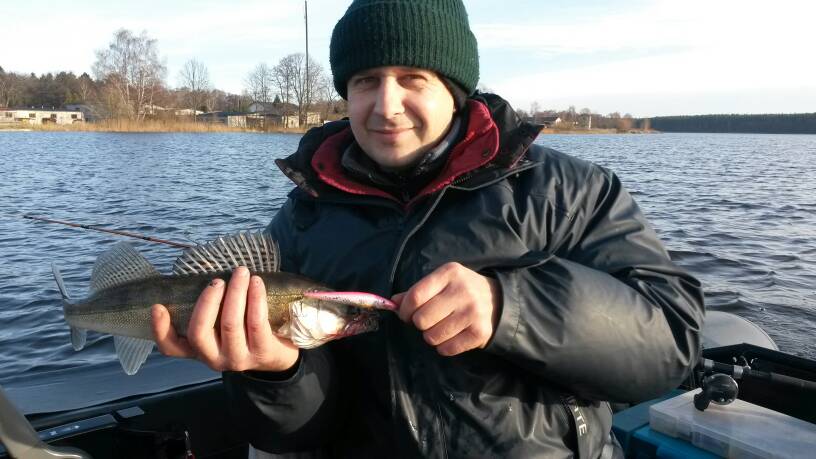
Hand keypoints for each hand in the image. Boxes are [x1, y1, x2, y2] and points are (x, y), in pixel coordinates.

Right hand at [151, 266, 299, 371]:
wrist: (279, 354)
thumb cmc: (245, 330)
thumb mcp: (222, 324)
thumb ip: (210, 309)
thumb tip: (206, 274)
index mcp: (198, 350)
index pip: (171, 348)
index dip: (161, 330)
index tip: (158, 306)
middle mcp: (213, 359)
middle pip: (199, 332)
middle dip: (208, 300)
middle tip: (218, 280)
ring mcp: (237, 359)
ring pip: (229, 324)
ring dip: (235, 292)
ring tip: (241, 273)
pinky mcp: (261, 353)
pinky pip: (256, 322)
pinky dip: (255, 298)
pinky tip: (257, 283)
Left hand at [393, 262, 500, 355]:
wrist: (497, 300)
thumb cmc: (460, 290)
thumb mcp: (441, 282)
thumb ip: (416, 291)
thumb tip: (394, 302)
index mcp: (450, 273)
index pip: (415, 296)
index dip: (404, 310)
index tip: (406, 315)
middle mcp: (463, 291)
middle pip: (422, 319)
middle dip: (419, 324)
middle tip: (428, 321)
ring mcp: (473, 312)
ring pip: (432, 337)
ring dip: (432, 336)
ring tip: (441, 328)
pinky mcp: (480, 332)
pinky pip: (447, 349)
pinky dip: (444, 347)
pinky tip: (452, 336)